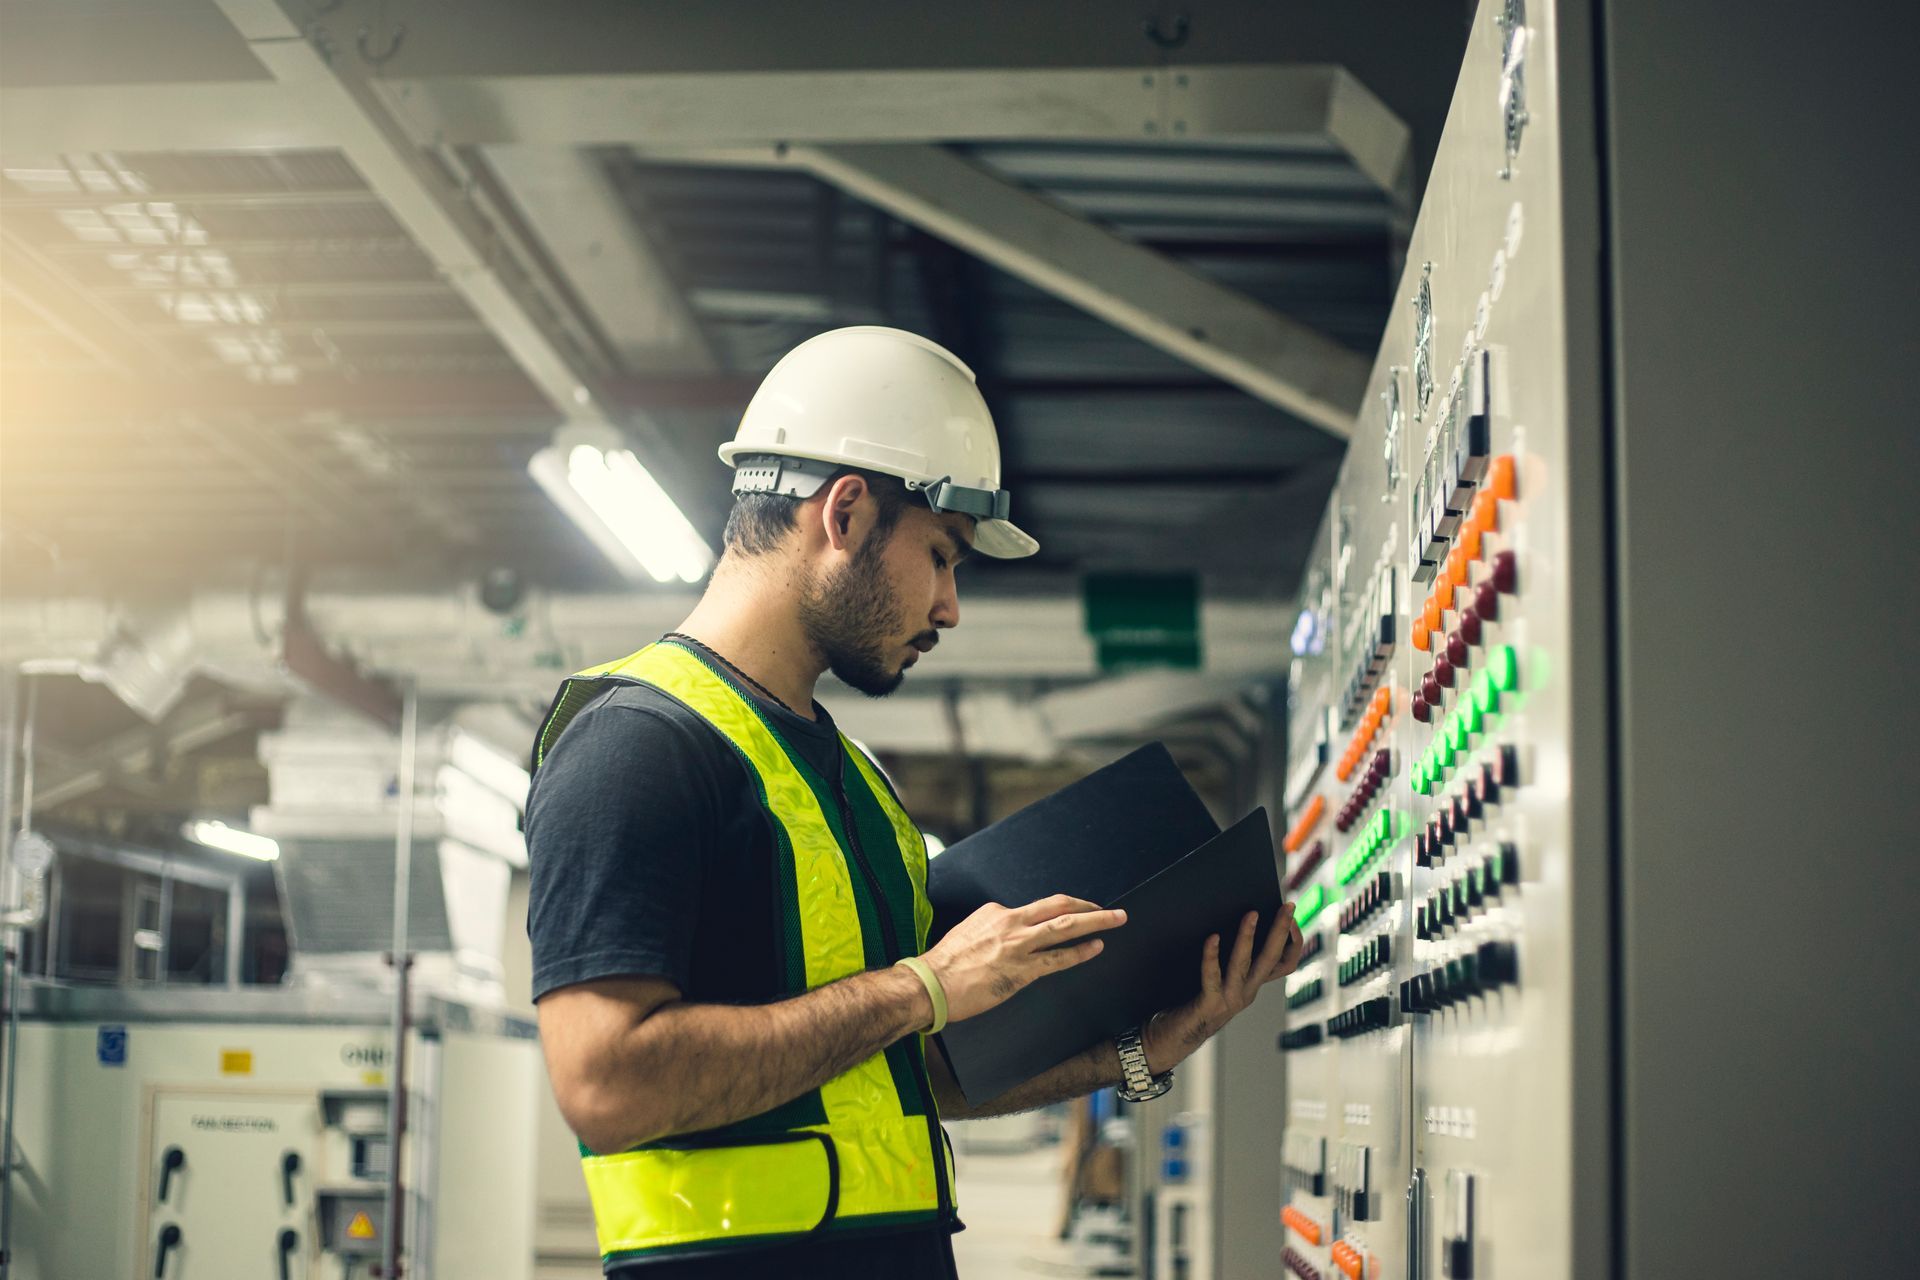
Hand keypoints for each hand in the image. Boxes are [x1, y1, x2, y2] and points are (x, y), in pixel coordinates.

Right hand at [922, 894, 1126, 1022]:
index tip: (1067, 918)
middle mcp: (1010, 922)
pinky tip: (1096, 947)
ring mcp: (1019, 945)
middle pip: (1058, 906)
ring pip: (1065, 926)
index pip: (1033, 909)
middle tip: (1109, 908)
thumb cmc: (944, 963)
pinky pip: (1059, 958)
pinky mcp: (1022, 970)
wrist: (931, 983)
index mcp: (995, 912)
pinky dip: (1081, 951)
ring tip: (1116, 919)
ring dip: (1095, 920)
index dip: (1053, 914)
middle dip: (1088, 905)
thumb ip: (991, 930)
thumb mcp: (968, 932)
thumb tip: (1004, 937)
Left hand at [1144, 903, 1303, 1073]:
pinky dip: (1212, 956)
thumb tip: (1239, 920)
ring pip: (1245, 964)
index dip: (1293, 941)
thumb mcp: (1221, 977)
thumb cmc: (1194, 1000)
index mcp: (1252, 984)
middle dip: (1281, 930)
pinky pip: (1212, 976)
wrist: (1174, 1036)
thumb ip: (1229, 956)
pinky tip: (1212, 938)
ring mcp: (1230, 999)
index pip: (1286, 963)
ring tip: (1251, 914)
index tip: (1291, 916)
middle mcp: (1247, 992)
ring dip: (1248, 937)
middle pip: (1272, 959)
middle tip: (1287, 906)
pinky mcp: (1209, 1004)